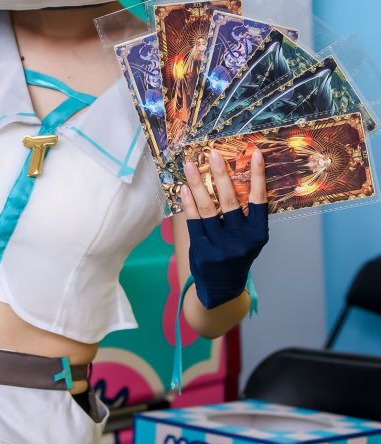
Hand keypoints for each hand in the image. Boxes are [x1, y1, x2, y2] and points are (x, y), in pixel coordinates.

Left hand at [181, 147, 268, 309]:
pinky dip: (188, 203)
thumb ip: (244, 214)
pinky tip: (183, 188)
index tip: (255, 154)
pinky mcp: (202, 250)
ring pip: (208, 208)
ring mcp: (220, 247)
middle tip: (213, 154)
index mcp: (258, 235)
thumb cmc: (237, 255)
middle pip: (230, 201)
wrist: (222, 289)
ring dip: (197, 184)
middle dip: (221, 175)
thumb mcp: (249, 239)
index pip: (259, 200)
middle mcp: (241, 240)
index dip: (258, 177)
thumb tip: (233, 176)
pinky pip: (194, 221)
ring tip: (190, 164)